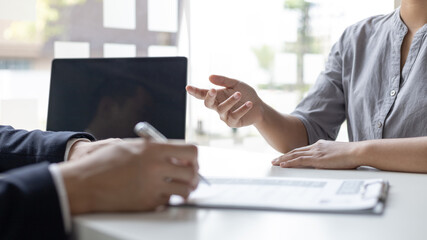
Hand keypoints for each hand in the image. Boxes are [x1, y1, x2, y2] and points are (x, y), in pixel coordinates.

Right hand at [60, 139, 198, 213]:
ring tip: (178, 187)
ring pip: (185, 190)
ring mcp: (153, 187)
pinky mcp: (148, 203)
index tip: (191, 161)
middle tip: (189, 176)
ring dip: (185, 189)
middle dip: (194, 175)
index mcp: (153, 149)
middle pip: (192, 172)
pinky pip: (169, 201)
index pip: (191, 151)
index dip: (194, 157)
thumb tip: (175, 154)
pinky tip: (159, 193)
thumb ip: (155, 149)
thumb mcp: (131, 146)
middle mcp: (156, 167)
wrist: (84, 184)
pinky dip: (168, 199)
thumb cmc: (103, 163)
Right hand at [186, 75, 263, 127]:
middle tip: (213, 90)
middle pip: (208, 104)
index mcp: (217, 96)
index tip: (188, 87)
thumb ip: (223, 80)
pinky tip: (249, 103)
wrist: (259, 107)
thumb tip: (209, 77)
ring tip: (239, 94)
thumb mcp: (236, 84)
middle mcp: (218, 107)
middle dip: (209, 97)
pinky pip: (234, 116)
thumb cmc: (245, 94)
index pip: (203, 94)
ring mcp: (224, 116)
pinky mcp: (233, 123)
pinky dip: (242, 109)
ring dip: (230, 101)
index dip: (195, 92)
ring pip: (222, 109)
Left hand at [271, 140, 360, 168]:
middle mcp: (316, 147)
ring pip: (294, 155)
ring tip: (274, 163)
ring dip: (283, 159)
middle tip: (274, 160)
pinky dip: (289, 162)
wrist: (358, 151)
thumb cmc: (353, 155)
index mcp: (321, 145)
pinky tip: (282, 165)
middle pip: (295, 151)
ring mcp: (316, 152)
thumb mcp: (339, 154)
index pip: (303, 149)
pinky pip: (299, 161)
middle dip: (284, 156)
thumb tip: (329, 162)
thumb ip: (331, 157)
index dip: (292, 153)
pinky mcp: (317, 159)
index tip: (285, 156)